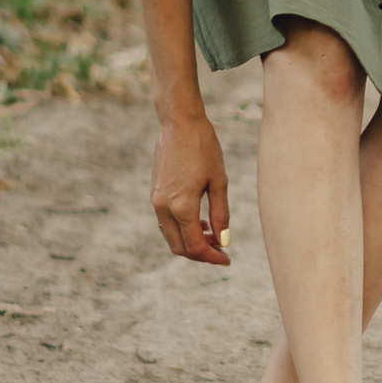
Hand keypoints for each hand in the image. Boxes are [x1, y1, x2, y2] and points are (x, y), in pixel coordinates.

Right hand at [151, 111, 231, 264]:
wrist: (179, 123)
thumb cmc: (203, 147)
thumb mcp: (219, 181)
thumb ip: (221, 214)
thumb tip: (224, 240)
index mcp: (181, 207)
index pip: (195, 246)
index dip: (212, 257)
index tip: (227, 259)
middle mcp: (164, 207)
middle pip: (179, 247)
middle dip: (200, 254)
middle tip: (221, 250)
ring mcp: (155, 201)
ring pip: (171, 236)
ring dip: (190, 241)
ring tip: (213, 235)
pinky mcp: (154, 193)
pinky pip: (166, 222)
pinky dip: (182, 228)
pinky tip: (199, 221)